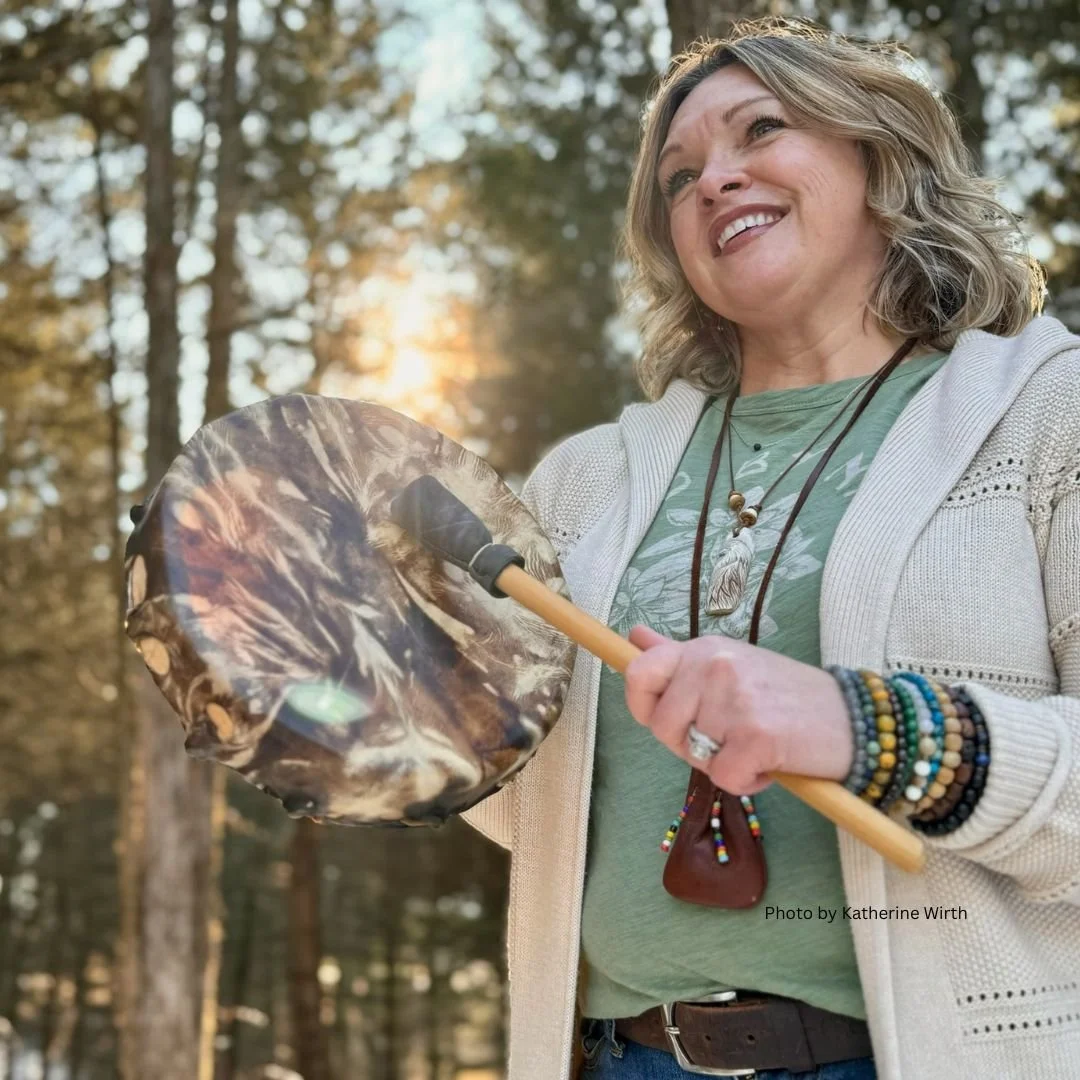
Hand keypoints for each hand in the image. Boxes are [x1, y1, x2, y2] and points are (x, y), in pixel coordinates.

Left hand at [623, 624, 854, 794]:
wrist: (853, 718)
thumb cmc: (785, 696)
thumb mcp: (730, 663)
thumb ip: (678, 655)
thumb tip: (633, 637)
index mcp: (705, 648)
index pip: (639, 672)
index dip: (643, 706)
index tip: (669, 719)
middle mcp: (715, 666)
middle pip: (662, 726)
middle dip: (689, 745)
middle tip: (729, 738)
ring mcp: (735, 699)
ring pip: (693, 756)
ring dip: (722, 764)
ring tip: (755, 745)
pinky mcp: (756, 736)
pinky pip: (723, 779)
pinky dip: (746, 783)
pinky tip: (769, 765)